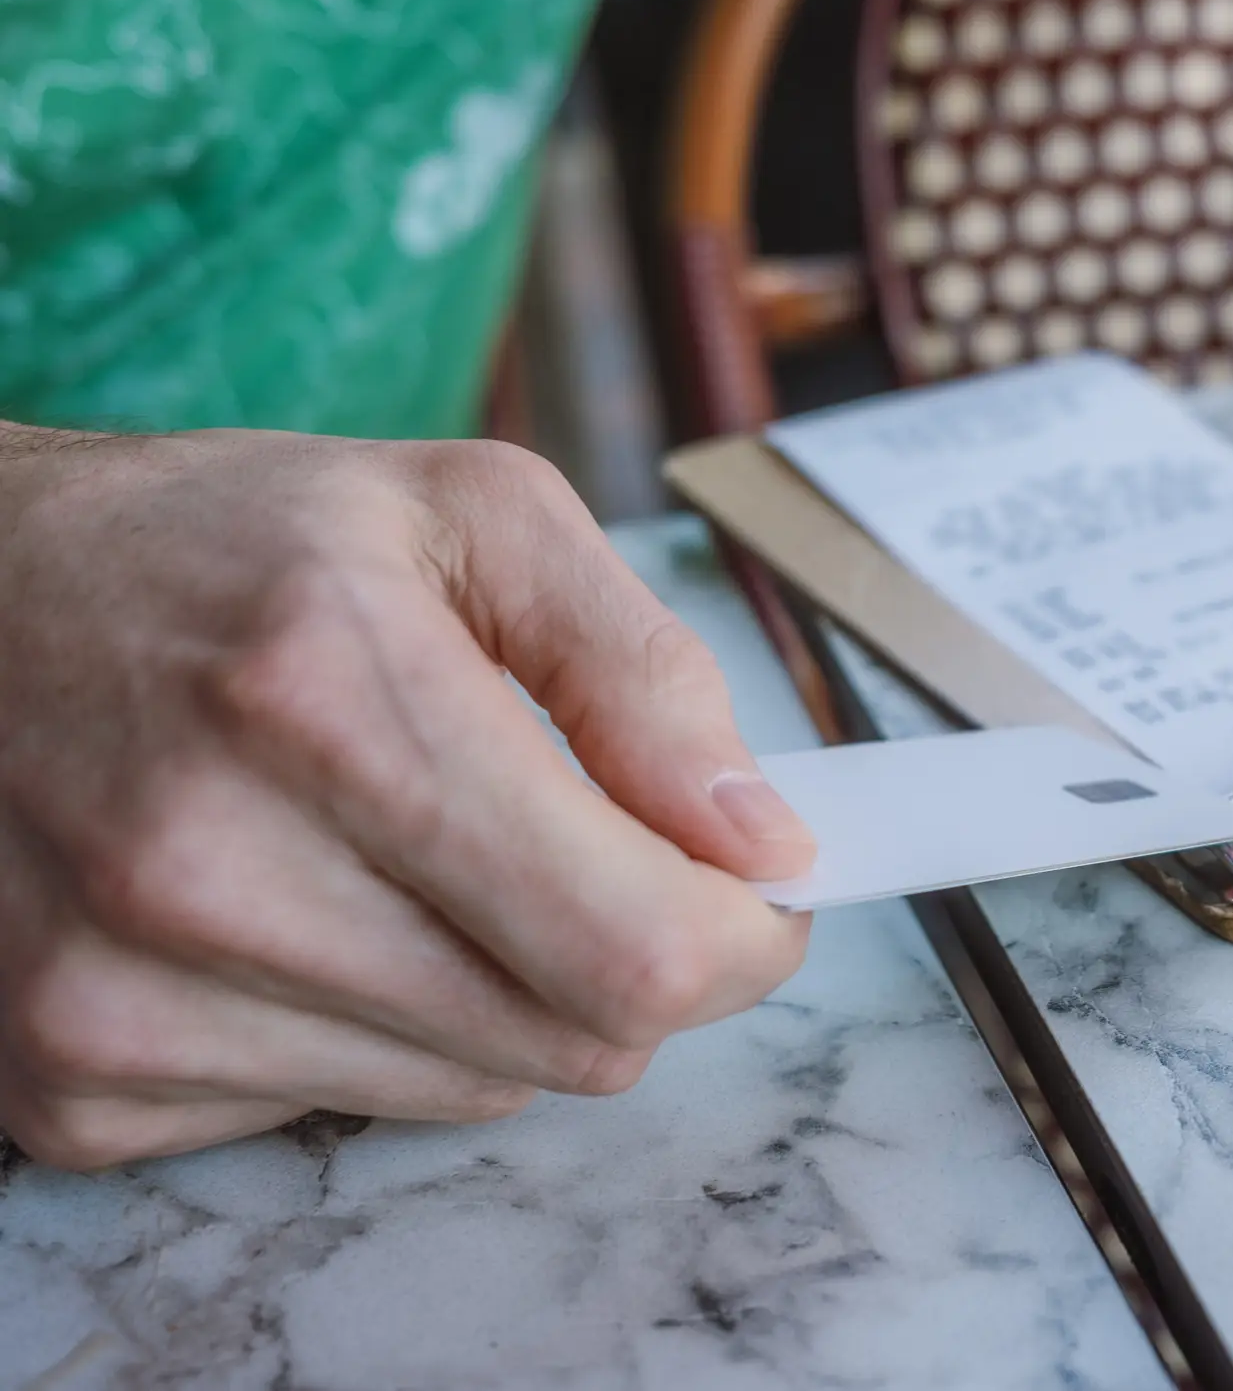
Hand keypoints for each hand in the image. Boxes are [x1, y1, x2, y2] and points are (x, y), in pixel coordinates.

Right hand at [0, 424, 814, 1169]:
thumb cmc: (228, 544)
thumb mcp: (471, 517)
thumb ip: (643, 673)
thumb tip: (762, 841)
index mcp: (334, 701)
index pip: (633, 944)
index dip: (742, 940)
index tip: (758, 896)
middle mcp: (208, 869)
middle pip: (573, 1038)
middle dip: (634, 956)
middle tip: (597, 857)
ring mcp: (121, 997)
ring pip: (473, 1089)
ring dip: (505, 993)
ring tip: (421, 859)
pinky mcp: (70, 1084)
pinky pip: (336, 1114)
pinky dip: (374, 1032)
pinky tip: (309, 913)